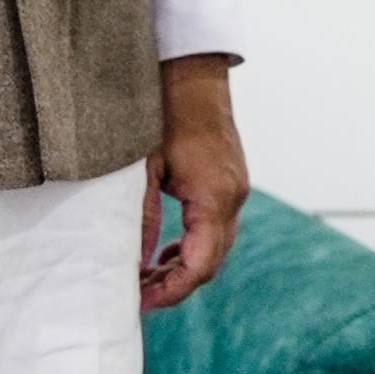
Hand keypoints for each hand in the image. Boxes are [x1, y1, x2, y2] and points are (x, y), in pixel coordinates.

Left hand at [141, 55, 248, 313]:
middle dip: (176, 285)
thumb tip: (137, 262)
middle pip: (212, 262)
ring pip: (217, 246)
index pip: (200, 265)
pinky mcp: (231, 180)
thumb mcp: (143, 167)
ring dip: (185, 266)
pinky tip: (167, 250)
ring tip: (146, 277)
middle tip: (138, 295)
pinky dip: (194, 245)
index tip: (140, 302)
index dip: (171, 291)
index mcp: (214, 196)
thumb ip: (143, 218)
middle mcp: (233, 196)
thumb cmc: (163, 111)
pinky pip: (218, 226)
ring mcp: (237, 187)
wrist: (192, 71)